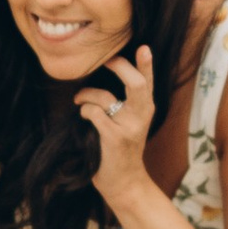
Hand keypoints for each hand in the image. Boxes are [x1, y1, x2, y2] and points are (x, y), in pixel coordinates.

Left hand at [77, 41, 156, 206]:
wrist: (124, 181)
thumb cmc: (121, 147)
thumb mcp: (131, 121)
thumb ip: (126, 100)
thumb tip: (109, 70)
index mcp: (147, 108)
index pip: (148, 81)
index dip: (146, 63)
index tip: (144, 47)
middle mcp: (142, 115)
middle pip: (135, 82)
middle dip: (118, 67)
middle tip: (106, 61)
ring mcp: (130, 127)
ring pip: (104, 97)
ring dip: (86, 95)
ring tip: (80, 99)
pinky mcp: (115, 138)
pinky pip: (93, 113)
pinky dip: (84, 111)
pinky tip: (84, 118)